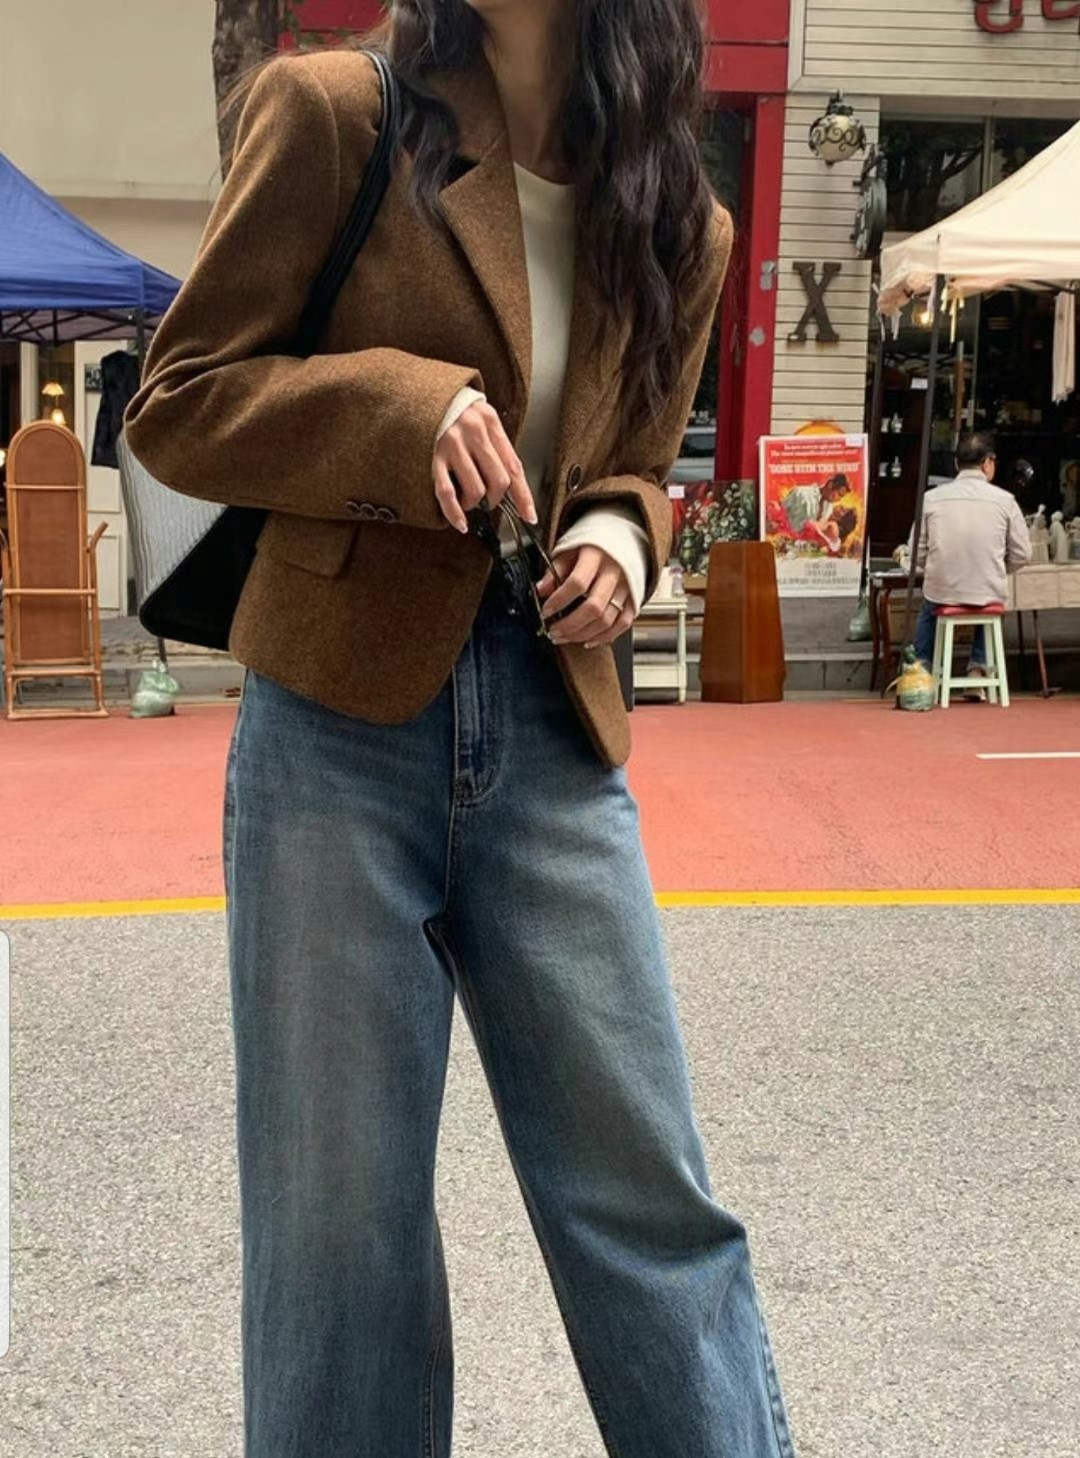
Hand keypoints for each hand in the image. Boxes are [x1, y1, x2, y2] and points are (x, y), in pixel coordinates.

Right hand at [433, 402, 535, 533]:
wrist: (416, 394)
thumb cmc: (451, 411)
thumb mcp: (479, 418)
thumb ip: (493, 446)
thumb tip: (508, 484)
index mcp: (490, 423)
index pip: (514, 466)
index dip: (524, 496)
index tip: (529, 516)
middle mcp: (474, 432)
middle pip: (498, 480)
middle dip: (495, 500)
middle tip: (487, 502)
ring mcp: (452, 445)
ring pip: (476, 489)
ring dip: (474, 503)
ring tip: (468, 500)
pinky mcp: (432, 457)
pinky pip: (447, 493)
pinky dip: (455, 513)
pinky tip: (459, 522)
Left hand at [537, 545, 634, 648]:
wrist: (624, 539)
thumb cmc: (594, 546)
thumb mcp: (570, 549)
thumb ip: (555, 570)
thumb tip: (541, 590)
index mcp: (596, 556)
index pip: (577, 583)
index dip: (559, 600)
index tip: (545, 611)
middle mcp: (614, 573)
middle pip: (593, 607)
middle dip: (569, 625)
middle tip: (553, 631)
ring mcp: (627, 588)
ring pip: (607, 620)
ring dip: (583, 634)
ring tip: (565, 637)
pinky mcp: (634, 599)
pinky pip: (623, 624)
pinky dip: (605, 637)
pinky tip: (588, 641)